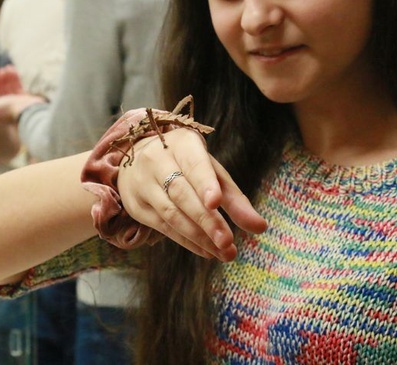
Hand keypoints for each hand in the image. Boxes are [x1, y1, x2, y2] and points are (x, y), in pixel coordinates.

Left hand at [0, 66, 44, 123]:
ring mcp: (14, 102)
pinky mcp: (22, 99)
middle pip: (1, 89)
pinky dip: (16, 79)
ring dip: (8, 76)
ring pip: (9, 86)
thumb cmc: (7, 109)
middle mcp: (4, 105)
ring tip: (9, 67)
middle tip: (2, 70)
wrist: (25, 112)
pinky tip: (14, 70)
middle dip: (1, 78)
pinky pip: (18, 87)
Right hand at [116, 128, 266, 260]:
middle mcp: (157, 160)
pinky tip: (206, 251)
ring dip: (198, 236)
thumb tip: (260, 227)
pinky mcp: (136, 205)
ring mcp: (142, 183)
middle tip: (228, 242)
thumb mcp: (211, 171)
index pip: (194, 165)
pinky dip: (187, 241)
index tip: (216, 202)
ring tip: (223, 252)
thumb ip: (234, 199)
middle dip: (206, 220)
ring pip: (170, 213)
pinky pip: (162, 227)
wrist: (137, 159)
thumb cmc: (185, 164)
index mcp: (182, 143)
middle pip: (182, 193)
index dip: (204, 183)